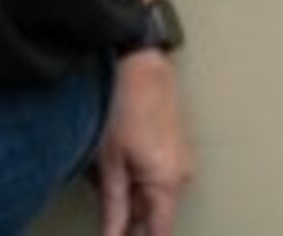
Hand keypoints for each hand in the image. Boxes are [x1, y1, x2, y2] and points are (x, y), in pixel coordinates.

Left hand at [95, 51, 193, 235]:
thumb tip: (113, 235)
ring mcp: (180, 161)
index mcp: (167, 184)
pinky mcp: (174, 148)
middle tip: (101, 189)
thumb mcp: (110, 162)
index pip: (159, 233)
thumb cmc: (125, 105)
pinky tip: (115, 158)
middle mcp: (181, 176)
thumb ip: (113, 206)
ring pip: (151, 194)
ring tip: (103, 169)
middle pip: (153, 215)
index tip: (118, 235)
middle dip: (127, 215)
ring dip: (129, 192)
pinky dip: (135, 175)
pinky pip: (155, 175)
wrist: (141, 63)